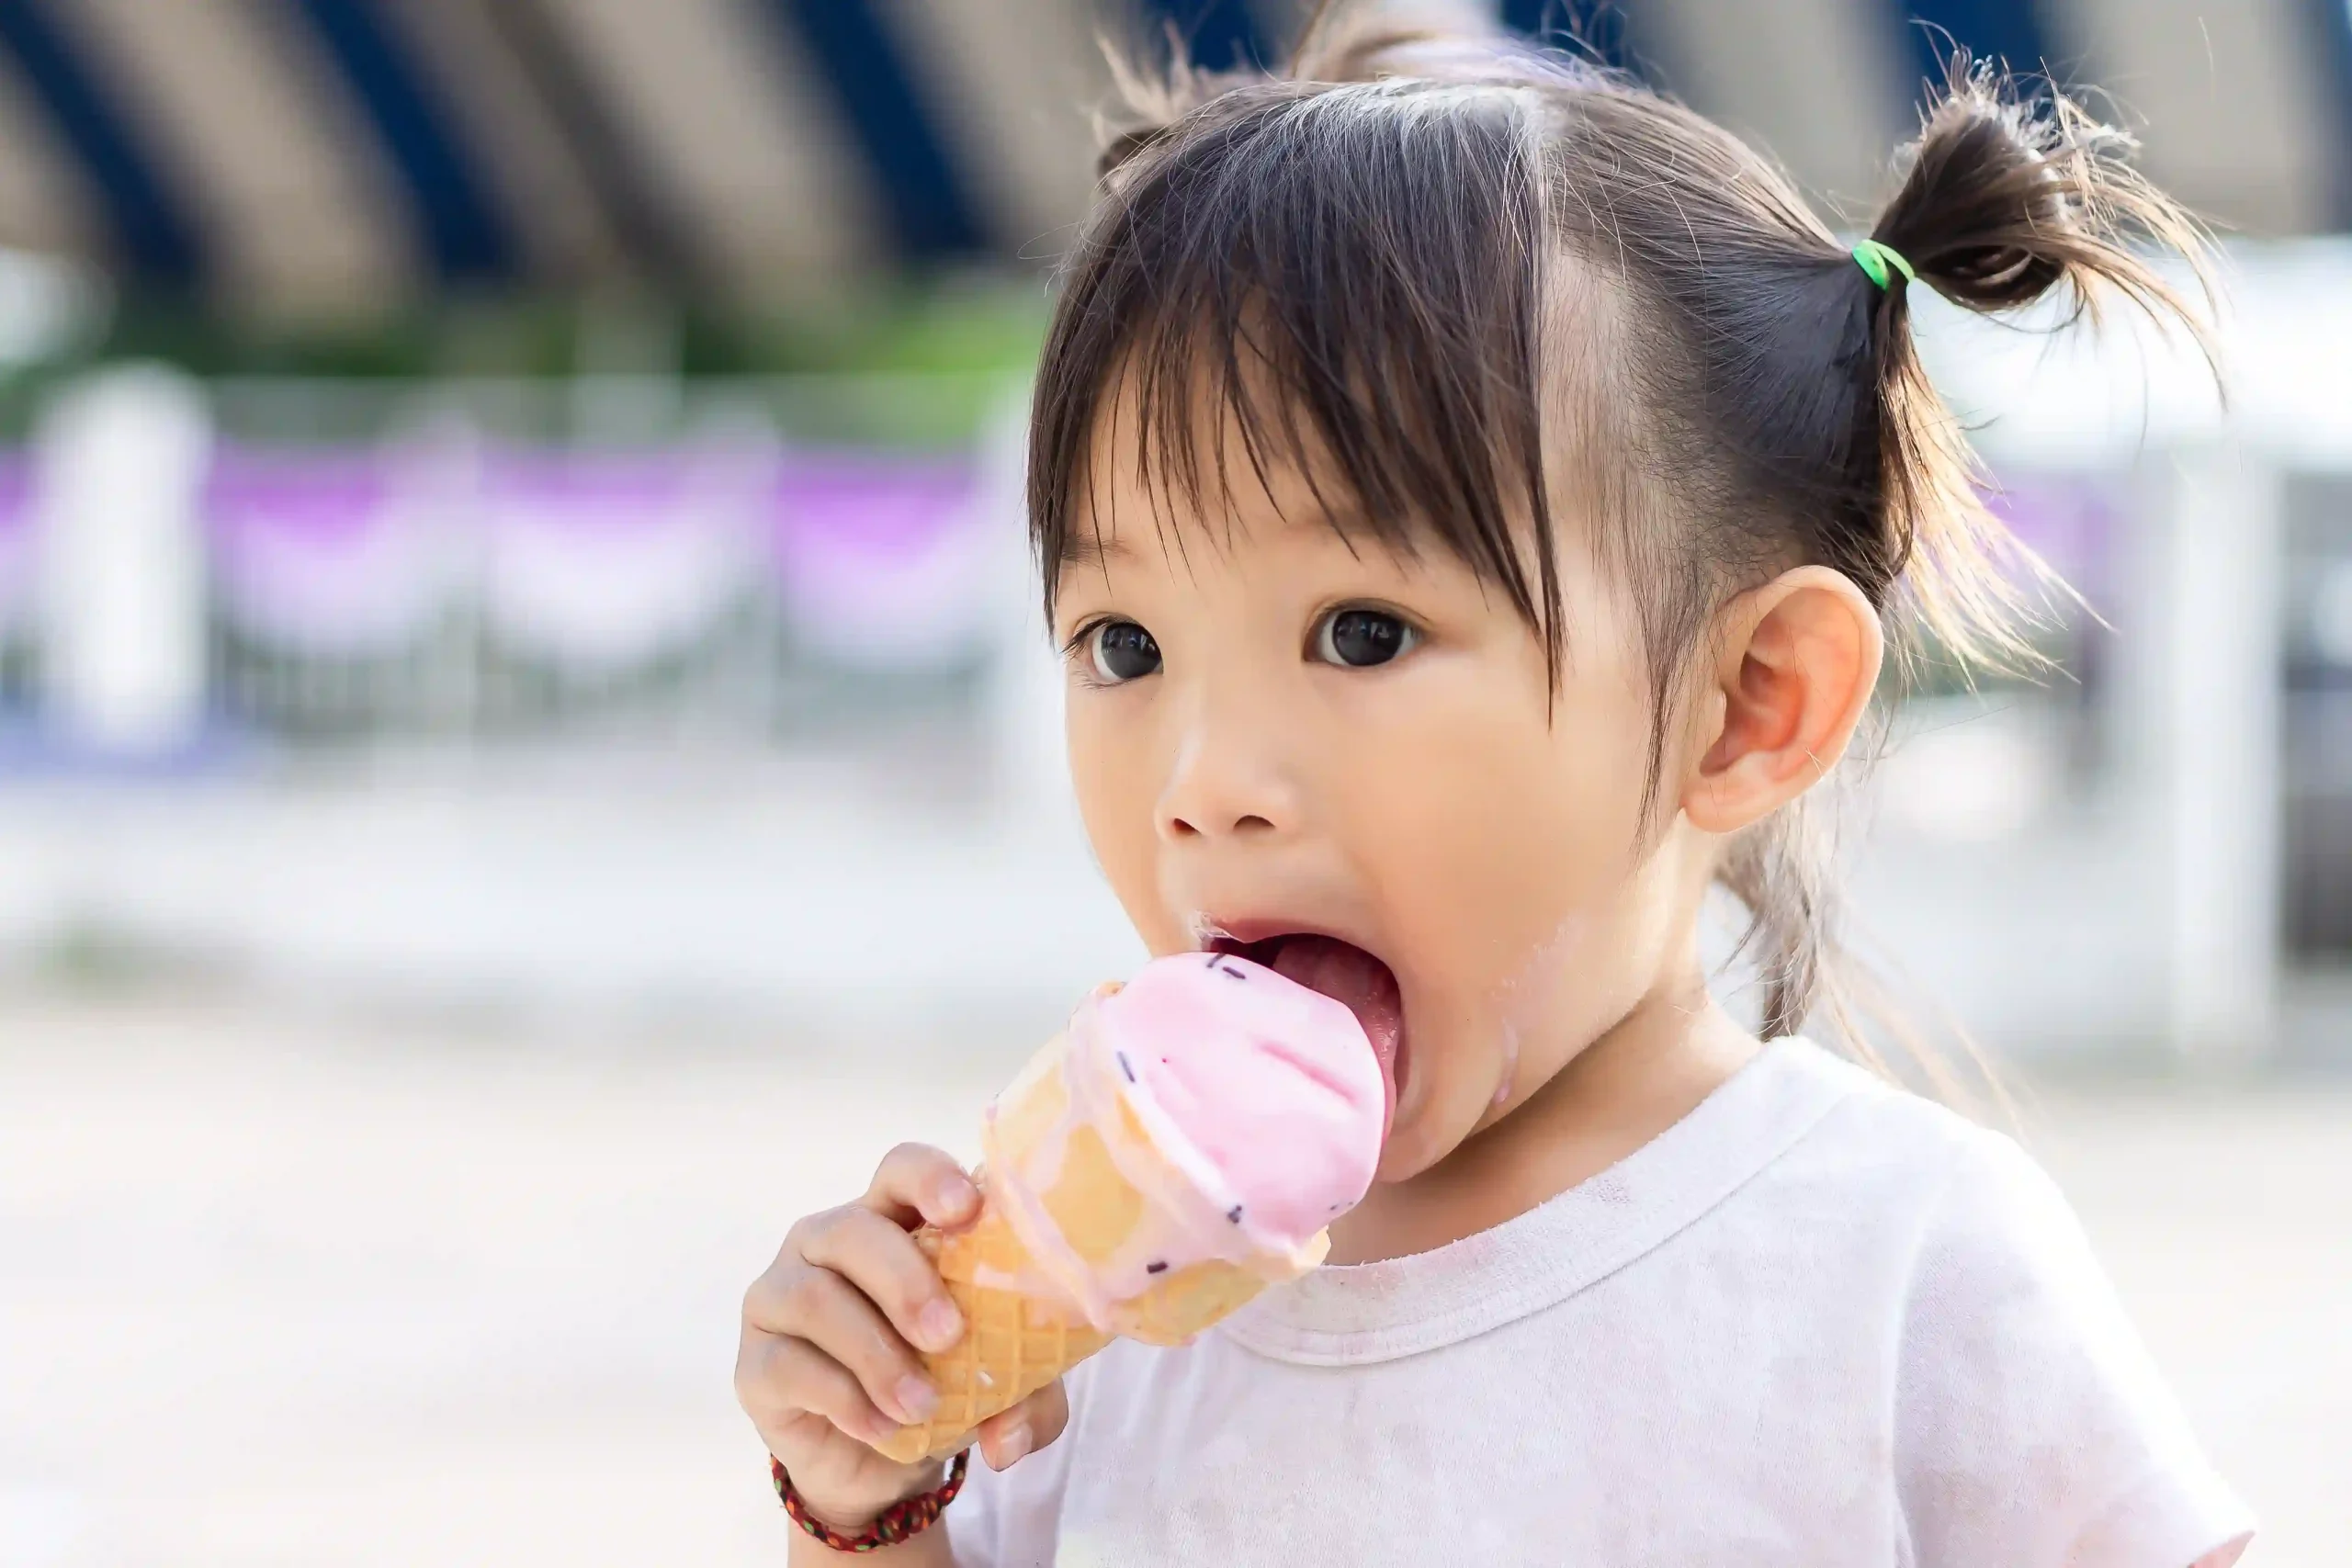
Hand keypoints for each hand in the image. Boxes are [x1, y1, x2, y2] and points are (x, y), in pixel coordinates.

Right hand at [736, 1142, 1071, 1529]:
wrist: (880, 1467)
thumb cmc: (946, 1389)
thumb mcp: (1005, 1392)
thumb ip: (1028, 1402)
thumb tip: (1011, 1436)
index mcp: (895, 1221)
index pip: (901, 1169)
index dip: (930, 1178)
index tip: (966, 1209)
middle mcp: (829, 1242)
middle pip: (852, 1228)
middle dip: (904, 1280)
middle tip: (948, 1335)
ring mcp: (781, 1295)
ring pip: (815, 1297)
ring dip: (876, 1355)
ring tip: (922, 1405)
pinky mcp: (755, 1361)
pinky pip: (789, 1365)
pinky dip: (843, 1398)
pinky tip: (882, 1427)